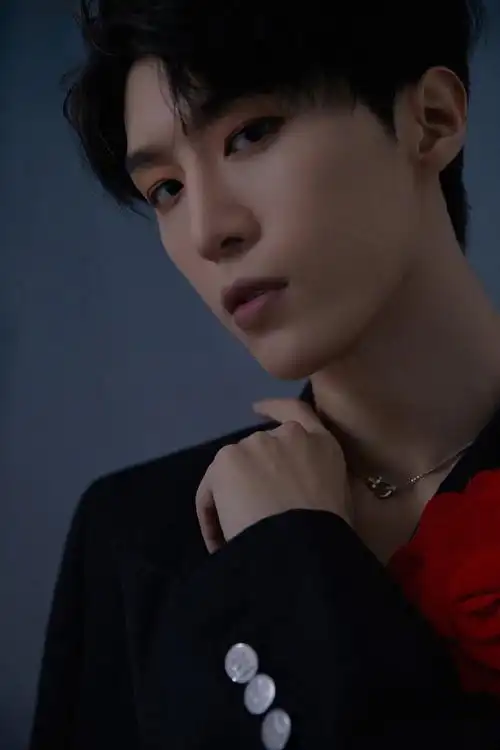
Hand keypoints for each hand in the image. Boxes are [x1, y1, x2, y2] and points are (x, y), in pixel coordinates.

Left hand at [195, 397, 351, 552]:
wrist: (302, 544)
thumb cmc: (327, 533)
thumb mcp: (339, 501)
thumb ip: (318, 483)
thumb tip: (299, 494)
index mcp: (322, 443)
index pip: (295, 412)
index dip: (274, 408)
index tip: (257, 408)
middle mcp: (288, 434)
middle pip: (259, 449)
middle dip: (252, 476)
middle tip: (252, 514)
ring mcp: (255, 443)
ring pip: (234, 471)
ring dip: (233, 498)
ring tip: (237, 535)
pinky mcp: (227, 459)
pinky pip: (212, 490)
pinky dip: (212, 513)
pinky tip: (219, 541)